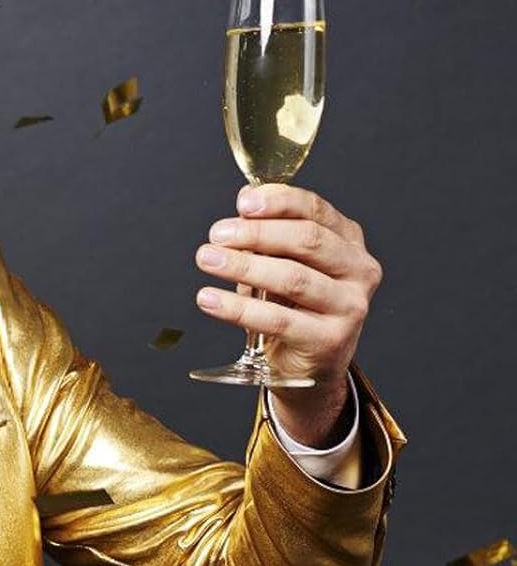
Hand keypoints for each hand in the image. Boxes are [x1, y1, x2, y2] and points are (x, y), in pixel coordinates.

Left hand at [195, 184, 382, 442]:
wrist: (310, 364)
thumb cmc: (295, 305)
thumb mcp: (284, 262)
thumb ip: (269, 232)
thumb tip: (244, 202)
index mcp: (348, 241)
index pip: (316, 210)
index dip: (279, 201)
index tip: (242, 204)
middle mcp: (358, 270)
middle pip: (307, 240)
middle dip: (256, 233)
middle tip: (217, 235)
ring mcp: (350, 306)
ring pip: (293, 278)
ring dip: (243, 266)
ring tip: (206, 259)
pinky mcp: (330, 340)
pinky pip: (278, 319)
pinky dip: (237, 308)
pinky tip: (208, 299)